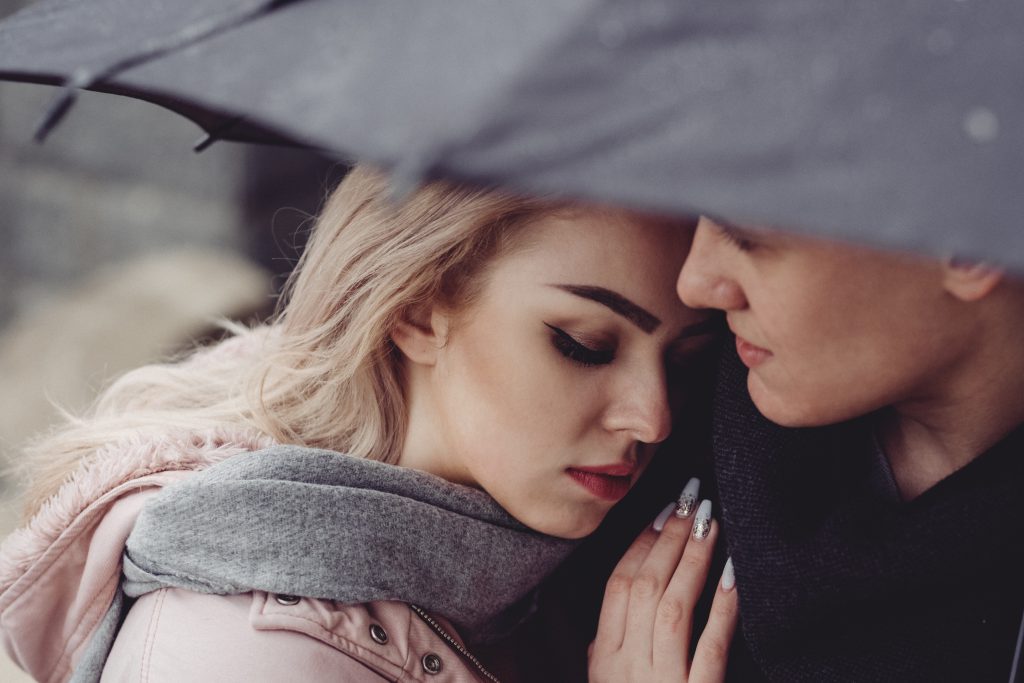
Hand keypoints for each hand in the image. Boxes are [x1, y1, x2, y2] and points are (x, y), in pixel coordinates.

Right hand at [589, 483, 737, 681]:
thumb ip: (605, 652)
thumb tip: (612, 611)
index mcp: (604, 659)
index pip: (617, 586)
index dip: (640, 544)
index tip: (663, 513)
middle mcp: (629, 666)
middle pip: (646, 587)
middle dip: (670, 538)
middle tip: (692, 502)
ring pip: (675, 607)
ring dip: (694, 559)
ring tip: (712, 523)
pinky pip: (711, 647)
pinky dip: (723, 609)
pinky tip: (734, 577)